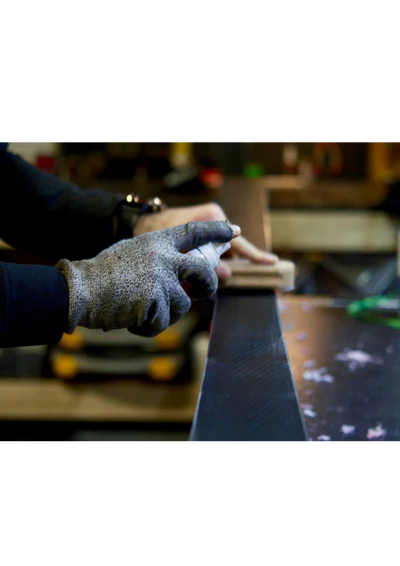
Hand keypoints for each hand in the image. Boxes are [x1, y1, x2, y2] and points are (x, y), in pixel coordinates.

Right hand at [58, 221, 237, 337]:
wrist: (80, 290)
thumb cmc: (101, 273)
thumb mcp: (131, 252)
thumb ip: (156, 257)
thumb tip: (179, 271)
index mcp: (157, 242)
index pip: (193, 232)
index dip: (216, 231)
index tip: (235, 231)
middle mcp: (163, 258)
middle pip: (203, 271)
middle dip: (209, 284)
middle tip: (207, 290)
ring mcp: (161, 279)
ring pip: (183, 303)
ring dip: (166, 312)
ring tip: (140, 308)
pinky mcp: (156, 302)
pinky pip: (164, 321)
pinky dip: (150, 326)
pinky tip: (132, 318)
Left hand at [134, 203, 278, 281]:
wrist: (140, 223)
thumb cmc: (157, 230)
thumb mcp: (179, 249)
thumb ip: (203, 261)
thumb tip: (227, 275)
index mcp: (213, 218)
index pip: (238, 242)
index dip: (255, 255)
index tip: (272, 263)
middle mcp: (215, 223)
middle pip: (232, 252)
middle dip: (229, 268)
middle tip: (222, 284)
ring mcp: (209, 231)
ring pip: (221, 256)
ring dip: (216, 271)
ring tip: (205, 285)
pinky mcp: (202, 239)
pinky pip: (212, 256)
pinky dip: (208, 268)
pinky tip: (200, 281)